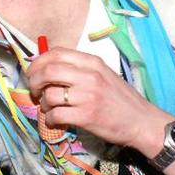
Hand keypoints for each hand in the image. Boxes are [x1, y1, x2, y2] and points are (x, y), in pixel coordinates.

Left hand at [27, 47, 167, 153]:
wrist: (141, 121)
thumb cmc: (120, 98)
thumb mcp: (103, 74)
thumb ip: (79, 68)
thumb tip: (48, 67)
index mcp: (92, 62)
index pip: (56, 53)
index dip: (39, 61)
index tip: (33, 71)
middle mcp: (89, 76)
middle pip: (48, 71)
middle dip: (34, 80)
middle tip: (34, 89)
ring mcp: (87, 96)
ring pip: (49, 94)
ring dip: (42, 102)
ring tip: (48, 107)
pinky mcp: (86, 116)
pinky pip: (55, 114)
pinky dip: (49, 118)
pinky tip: (54, 119)